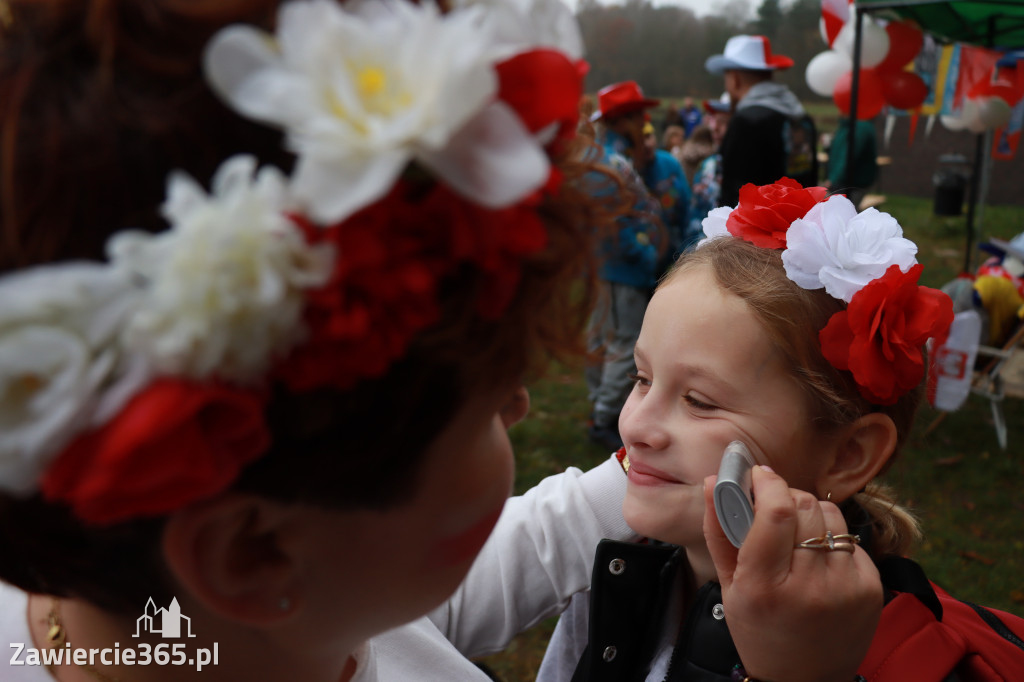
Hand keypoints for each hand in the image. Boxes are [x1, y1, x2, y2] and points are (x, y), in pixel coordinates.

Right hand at [703, 467, 881, 681]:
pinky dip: (831, 540)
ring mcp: (845, 588)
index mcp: (764, 587)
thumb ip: (718, 530)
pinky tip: (818, 561)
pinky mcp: (871, 589)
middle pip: (804, 506)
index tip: (759, 474)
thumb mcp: (728, 585)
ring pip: (830, 515)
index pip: (775, 512)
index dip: (767, 482)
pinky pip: (850, 539)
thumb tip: (711, 480)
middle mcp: (808, 587)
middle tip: (773, 504)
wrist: (805, 680)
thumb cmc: (759, 630)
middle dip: (785, 495)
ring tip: (797, 535)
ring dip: (810, 514)